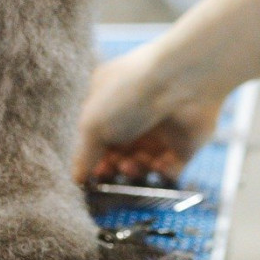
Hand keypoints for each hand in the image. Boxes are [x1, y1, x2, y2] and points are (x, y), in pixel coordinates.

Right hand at [72, 38, 222, 184]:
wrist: (179, 81)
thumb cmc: (128, 93)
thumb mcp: (94, 122)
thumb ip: (84, 154)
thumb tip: (76, 178)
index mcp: (109, 104)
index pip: (98, 139)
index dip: (94, 159)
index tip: (92, 176)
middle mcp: (134, 117)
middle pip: (120, 155)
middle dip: (114, 167)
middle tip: (113, 169)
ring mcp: (159, 131)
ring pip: (143, 165)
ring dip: (135, 170)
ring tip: (132, 164)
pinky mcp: (183, 144)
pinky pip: (171, 168)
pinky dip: (162, 173)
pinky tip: (157, 165)